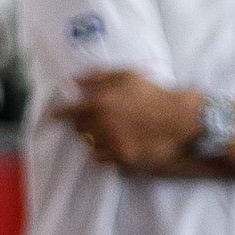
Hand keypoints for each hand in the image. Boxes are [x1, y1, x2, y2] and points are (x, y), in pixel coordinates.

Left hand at [59, 70, 203, 171]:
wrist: (180, 118)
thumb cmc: (154, 93)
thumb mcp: (126, 75)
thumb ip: (97, 76)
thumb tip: (74, 81)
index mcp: (99, 101)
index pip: (69, 111)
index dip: (59, 114)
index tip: (54, 117)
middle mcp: (102, 124)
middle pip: (78, 129)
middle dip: (81, 125)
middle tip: (89, 122)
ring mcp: (112, 142)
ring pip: (88, 145)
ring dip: (91, 140)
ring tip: (101, 135)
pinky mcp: (123, 158)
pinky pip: (101, 159)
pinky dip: (101, 154)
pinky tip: (110, 147)